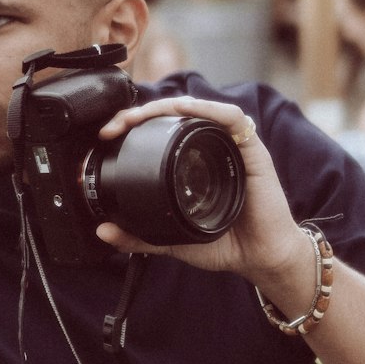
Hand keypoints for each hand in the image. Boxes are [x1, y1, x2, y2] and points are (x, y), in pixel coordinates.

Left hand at [94, 94, 302, 284]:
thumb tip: (102, 232)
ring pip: (200, 109)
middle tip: (118, 122)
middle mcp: (212, 148)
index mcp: (193, 161)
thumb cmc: (225, 244)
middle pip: (176, 114)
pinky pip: (233, 119)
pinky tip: (189, 109)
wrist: (262, 259)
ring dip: (169, 105)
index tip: (108, 133)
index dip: (134, 124)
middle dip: (143, 111)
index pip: (161, 130)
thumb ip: (140, 236)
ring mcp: (232, 147)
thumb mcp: (173, 240)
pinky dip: (211, 108)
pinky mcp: (253, 152)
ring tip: (144, 113)